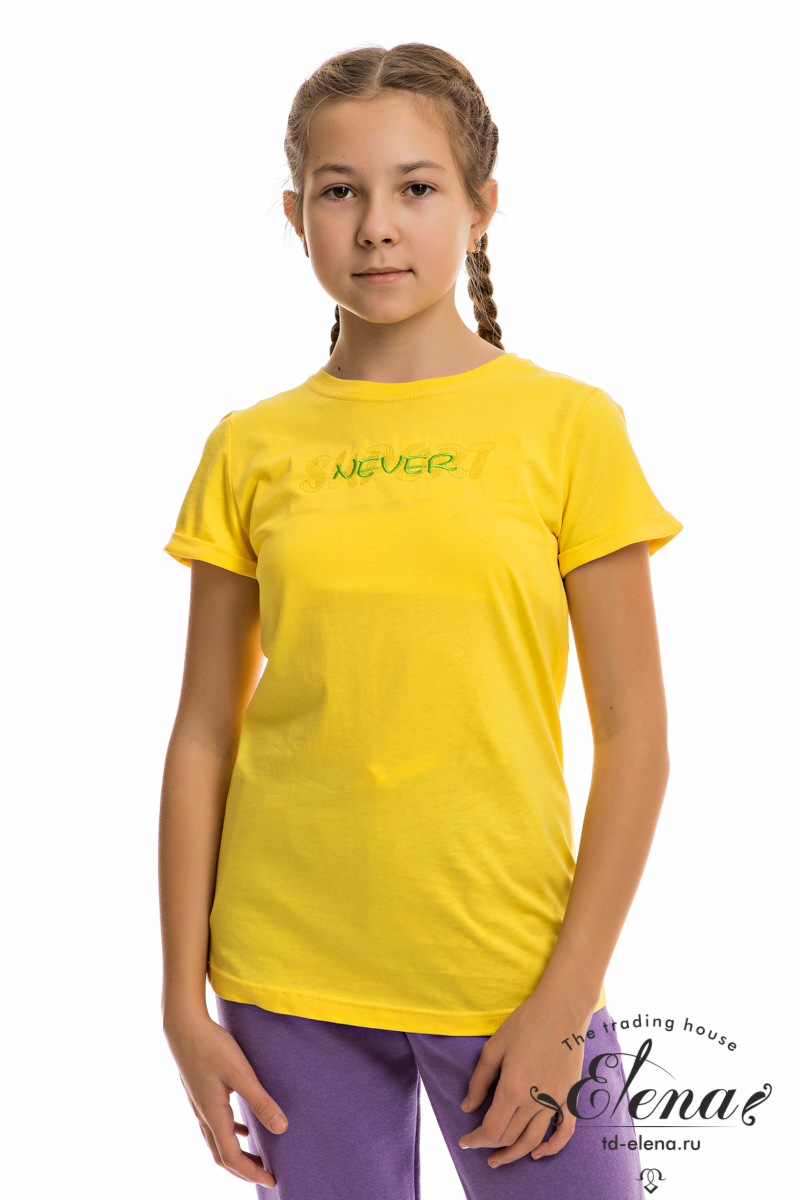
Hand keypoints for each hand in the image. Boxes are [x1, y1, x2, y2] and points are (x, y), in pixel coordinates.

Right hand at [164, 1009, 287, 1189]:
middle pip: (221, 1156)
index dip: (251, 1173)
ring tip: (257, 1156)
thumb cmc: (211, 1046)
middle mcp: (203, 1115)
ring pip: (217, 1141)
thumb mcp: (241, 1073)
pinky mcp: (201, 1093)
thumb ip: (260, 1100)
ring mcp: (200, 1104)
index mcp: (213, 1115)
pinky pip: (215, 1125)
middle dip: (243, 1169)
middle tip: (266, 1174)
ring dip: (236, 1154)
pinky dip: (230, 1134)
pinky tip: (243, 1127)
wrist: (183, 1025)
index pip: (231, 1158)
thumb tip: (281, 1128)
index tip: (272, 1180)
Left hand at [457, 987, 593, 1167]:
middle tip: (478, 1145)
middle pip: (510, 1137)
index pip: (491, 1130)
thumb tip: (467, 1107)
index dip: (476, 1140)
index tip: (465, 1140)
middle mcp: (535, 1100)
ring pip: (534, 1140)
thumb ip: (479, 1081)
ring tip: (500, 1158)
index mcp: (513, 1088)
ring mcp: (556, 1100)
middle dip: (491, 1145)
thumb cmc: (526, 1022)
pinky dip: (552, 1147)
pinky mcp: (570, 1096)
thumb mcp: (494, 1047)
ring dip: (515, 1154)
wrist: (562, 1007)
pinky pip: (565, 1131)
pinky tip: (538, 1152)